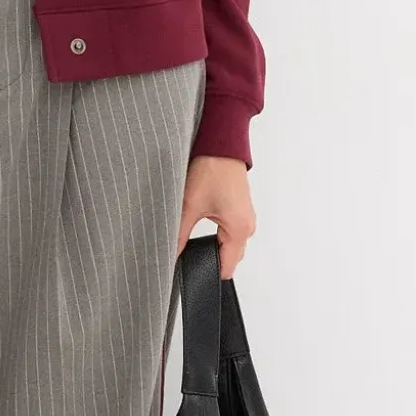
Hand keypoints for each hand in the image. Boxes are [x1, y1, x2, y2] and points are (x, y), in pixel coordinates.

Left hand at [177, 155, 255, 275]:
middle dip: (209, 259)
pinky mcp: (240, 210)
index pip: (226, 268)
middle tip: (186, 251)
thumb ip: (178, 235)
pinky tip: (201, 223)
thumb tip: (168, 255)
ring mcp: (245, 218)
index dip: (207, 272)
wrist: (221, 144)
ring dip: (213, 245)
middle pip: (229, 258)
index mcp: (238, 229)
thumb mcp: (188, 205)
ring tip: (193, 234)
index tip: (190, 270)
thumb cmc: (211, 168)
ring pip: (229, 245)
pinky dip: (218, 234)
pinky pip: (230, 232)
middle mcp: (247, 226)